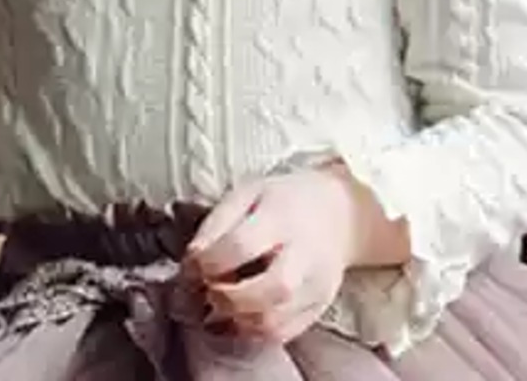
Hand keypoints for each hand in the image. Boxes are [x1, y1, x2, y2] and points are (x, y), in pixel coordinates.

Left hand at [184, 164, 373, 342]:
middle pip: (270, 290)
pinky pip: (281, 334)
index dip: (209, 261)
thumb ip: (217, 222)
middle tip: (206, 289)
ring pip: (274, 321)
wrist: (337, 215)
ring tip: (218, 302)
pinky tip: (236, 314)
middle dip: (227, 297)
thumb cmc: (284, 201)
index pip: (242, 244)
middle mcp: (305, 255)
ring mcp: (315, 287)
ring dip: (234, 318)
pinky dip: (251, 331)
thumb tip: (191, 258)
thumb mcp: (247, 192)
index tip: (190, 266)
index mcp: (283, 216)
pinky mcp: (317, 309)